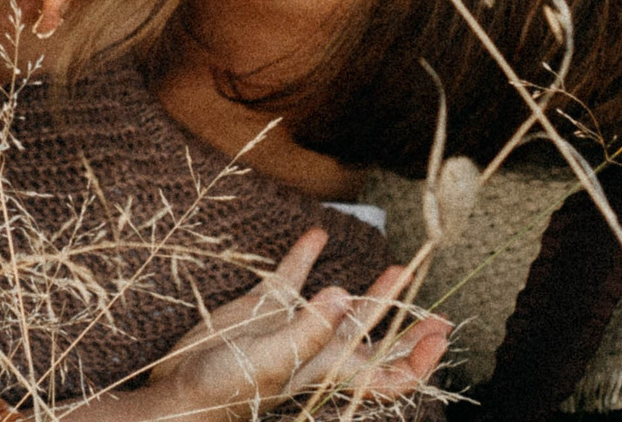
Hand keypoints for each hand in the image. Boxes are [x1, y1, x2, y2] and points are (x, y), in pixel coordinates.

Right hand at [147, 230, 447, 420]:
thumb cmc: (228, 387)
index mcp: (332, 369)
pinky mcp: (265, 308)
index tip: (439, 333)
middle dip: (410, 325)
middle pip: (378, 339)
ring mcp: (294, 327)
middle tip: (440, 312)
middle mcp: (321, 349)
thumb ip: (309, 329)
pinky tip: (316, 235)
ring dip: (374, 290)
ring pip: (344, 307)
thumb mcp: (274, 360)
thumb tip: (343, 293)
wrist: (181, 385)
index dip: (418, 359)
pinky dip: (305, 256)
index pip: (390, 374)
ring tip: (399, 266)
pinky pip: (292, 278)